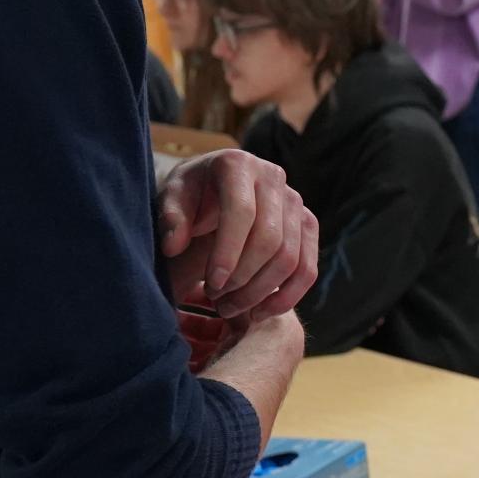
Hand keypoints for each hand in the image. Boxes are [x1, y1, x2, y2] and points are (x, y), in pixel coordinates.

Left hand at [158, 150, 317, 320]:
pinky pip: (307, 268)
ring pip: (290, 258)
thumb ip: (170, 219)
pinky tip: (259, 312)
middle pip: (270, 238)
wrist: (212, 189)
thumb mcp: (171, 199)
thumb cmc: (188, 196)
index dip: (228, 252)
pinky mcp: (308, 225)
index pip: (242, 212)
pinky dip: (287, 297)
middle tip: (216, 300)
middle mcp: (273, 177)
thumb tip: (174, 244)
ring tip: (229, 308)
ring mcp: (296, 202)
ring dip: (260, 292)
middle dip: (243, 277)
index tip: (211, 284)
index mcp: (238, 165)